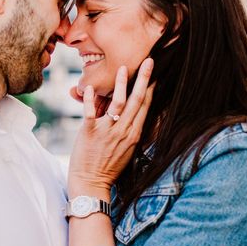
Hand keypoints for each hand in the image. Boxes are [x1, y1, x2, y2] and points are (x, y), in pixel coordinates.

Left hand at [68, 59, 153, 196]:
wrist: (92, 184)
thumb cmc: (108, 167)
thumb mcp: (125, 149)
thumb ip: (128, 130)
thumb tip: (130, 111)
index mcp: (134, 134)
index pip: (145, 107)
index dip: (151, 89)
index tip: (156, 74)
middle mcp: (124, 131)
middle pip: (137, 101)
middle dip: (144, 79)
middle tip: (149, 61)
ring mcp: (108, 132)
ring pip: (118, 103)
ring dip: (121, 84)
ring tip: (122, 68)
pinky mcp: (91, 133)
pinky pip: (91, 112)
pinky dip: (90, 99)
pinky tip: (90, 87)